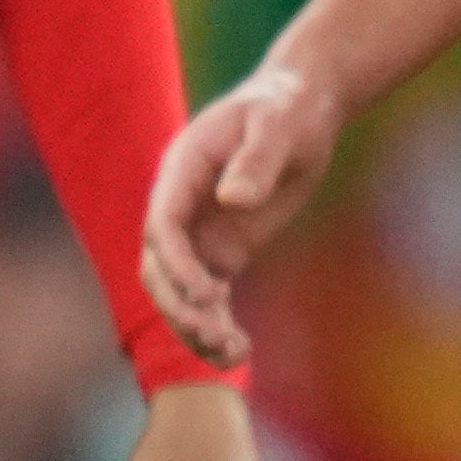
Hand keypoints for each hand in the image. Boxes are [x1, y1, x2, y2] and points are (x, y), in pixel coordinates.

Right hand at [139, 53, 337, 366]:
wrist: (302, 108)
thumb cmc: (286, 107)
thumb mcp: (277, 124)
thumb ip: (255, 159)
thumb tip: (232, 199)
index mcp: (182, 171)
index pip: (163, 225)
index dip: (177, 263)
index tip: (210, 293)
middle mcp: (181, 206)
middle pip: (158, 267)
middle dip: (180, 305)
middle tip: (218, 334)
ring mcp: (199, 232)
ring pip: (176, 291)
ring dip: (194, 326)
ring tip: (234, 352)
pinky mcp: (222, 251)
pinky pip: (206, 297)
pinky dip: (216, 325)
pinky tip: (239, 352)